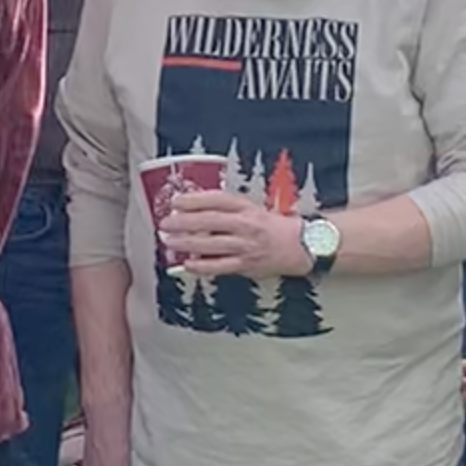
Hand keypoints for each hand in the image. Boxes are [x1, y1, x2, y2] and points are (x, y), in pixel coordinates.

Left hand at [159, 194, 293, 279]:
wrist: (300, 245)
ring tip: (169, 241)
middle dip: (184, 221)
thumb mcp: (251, 208)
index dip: (194, 199)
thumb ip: (226, 209)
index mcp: (247, 207)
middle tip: (165, 222)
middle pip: (210, 221)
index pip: (217, 199)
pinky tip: (187, 264)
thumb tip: (193, 209)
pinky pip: (220, 266)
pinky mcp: (246, 265)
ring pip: (212, 244)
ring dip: (187, 243)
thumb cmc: (271, 226)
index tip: (176, 201)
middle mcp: (246, 224)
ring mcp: (245, 245)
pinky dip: (202, 266)